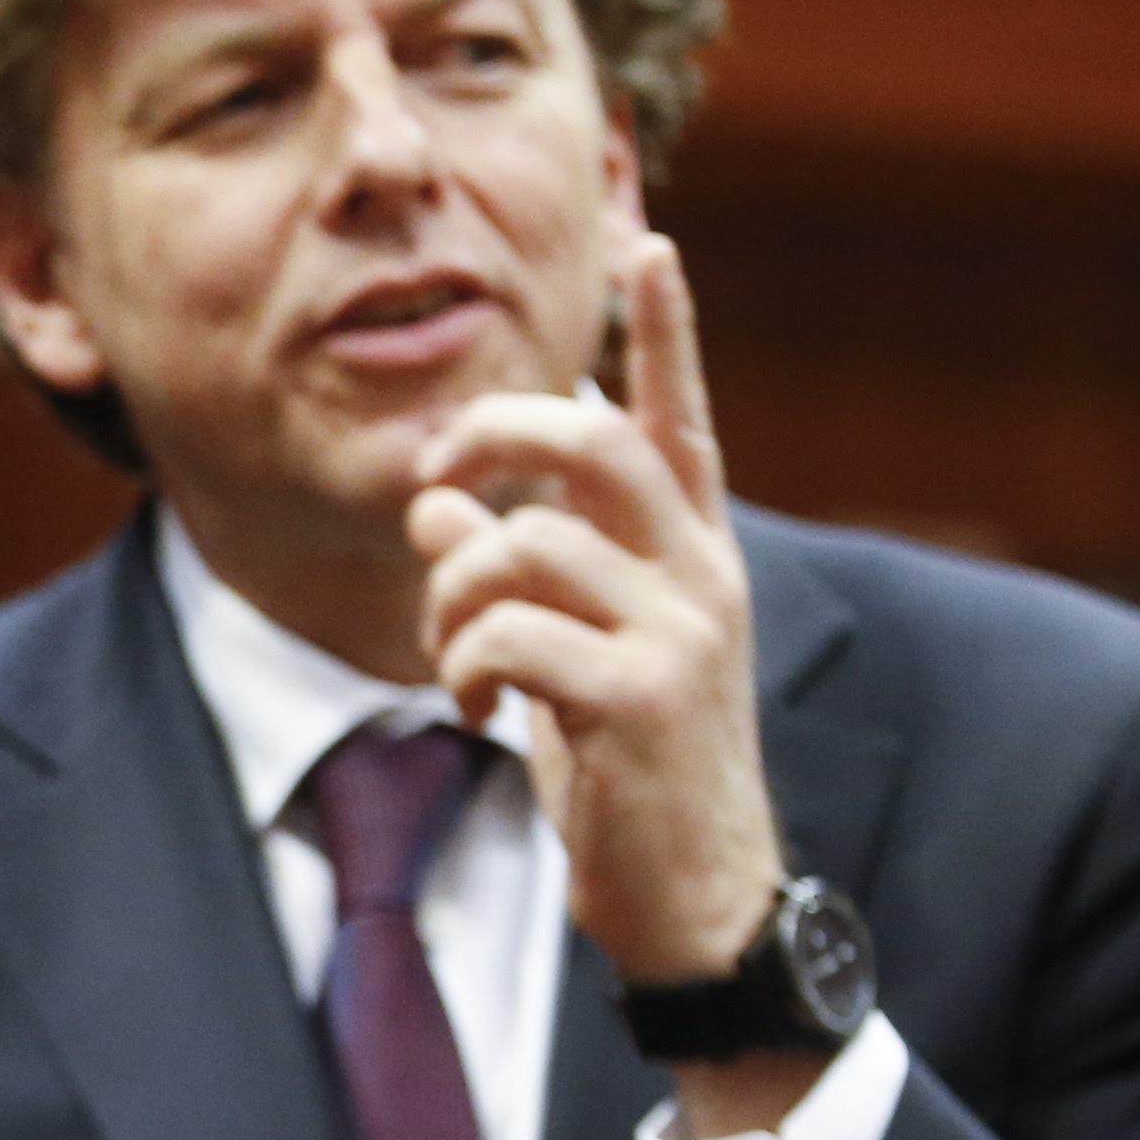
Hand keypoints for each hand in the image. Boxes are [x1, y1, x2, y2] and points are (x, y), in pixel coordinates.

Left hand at [411, 238, 800, 1136]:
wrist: (701, 903)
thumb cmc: (632, 771)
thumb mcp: (571, 657)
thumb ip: (518, 575)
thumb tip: (437, 499)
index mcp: (695, 555)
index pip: (681, 417)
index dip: (665, 330)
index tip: (646, 236)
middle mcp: (703, 576)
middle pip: (592, 440)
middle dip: (493, 434)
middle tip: (436, 475)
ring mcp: (682, 634)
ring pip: (525, 539)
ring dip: (453, 592)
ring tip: (454, 657)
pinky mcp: (643, 699)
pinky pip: (513, 631)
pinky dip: (468, 662)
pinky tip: (481, 714)